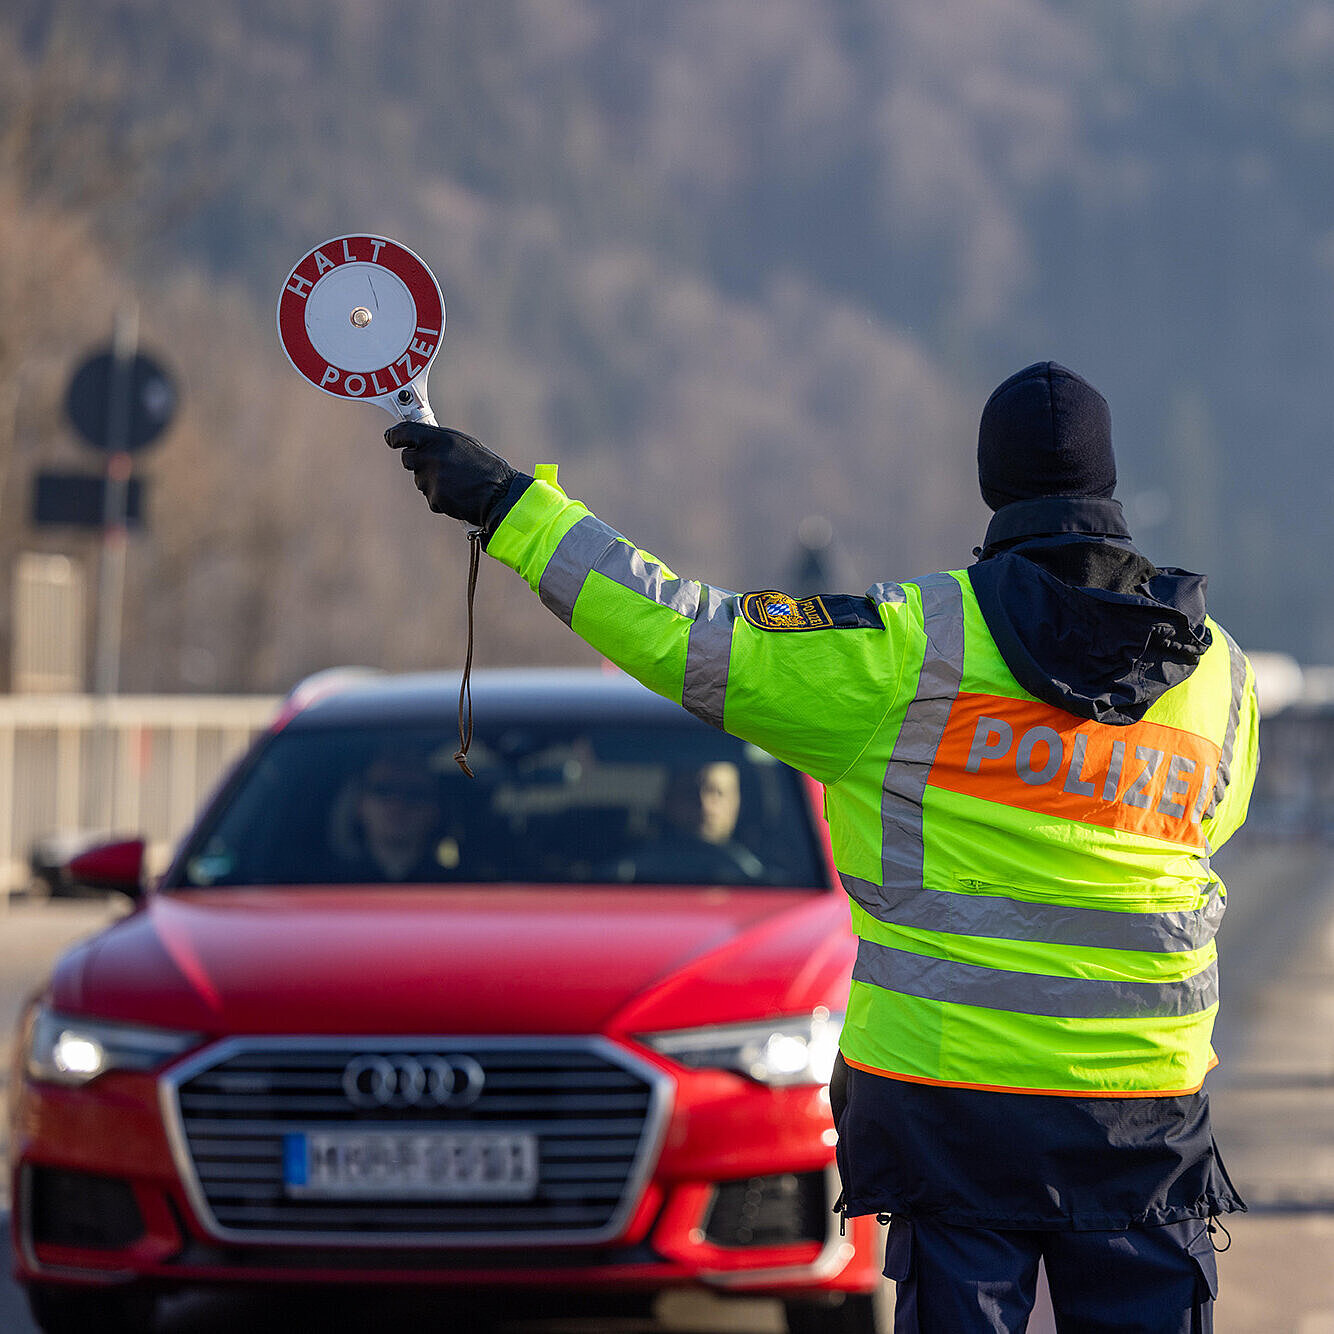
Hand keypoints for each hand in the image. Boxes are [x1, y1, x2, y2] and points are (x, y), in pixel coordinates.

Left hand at [385, 422, 521, 531]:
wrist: (500, 495)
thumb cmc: (486, 468)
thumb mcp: (464, 444)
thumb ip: (440, 441)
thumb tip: (420, 439)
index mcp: (439, 439)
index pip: (403, 433)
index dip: (394, 436)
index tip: (391, 438)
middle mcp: (431, 456)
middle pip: (407, 459)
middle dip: (417, 462)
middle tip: (436, 465)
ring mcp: (431, 479)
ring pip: (419, 480)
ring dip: (432, 481)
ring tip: (456, 482)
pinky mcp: (435, 498)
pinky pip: (430, 496)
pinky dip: (440, 497)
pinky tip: (457, 494)